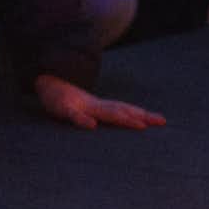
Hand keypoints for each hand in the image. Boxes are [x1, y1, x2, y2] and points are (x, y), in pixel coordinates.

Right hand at [32, 74, 165, 130]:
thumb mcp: (83, 109)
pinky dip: (83, 120)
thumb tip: (112, 122)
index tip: (162, 121)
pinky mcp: (63, 108)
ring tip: (138, 124)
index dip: (143, 114)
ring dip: (121, 117)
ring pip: (103, 112)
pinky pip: (74, 115)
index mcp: (100, 107)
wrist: (45, 83)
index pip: (126, 110)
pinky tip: (91, 126)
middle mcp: (94, 105)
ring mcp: (80, 106)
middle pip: (121, 110)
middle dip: (140, 117)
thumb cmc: (65, 100)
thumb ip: (97, 115)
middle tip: (159, 122)